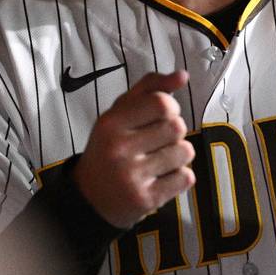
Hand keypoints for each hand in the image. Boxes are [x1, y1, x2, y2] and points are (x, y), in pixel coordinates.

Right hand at [74, 71, 194, 228]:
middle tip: (158, 142)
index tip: (162, 116)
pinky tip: (161, 178)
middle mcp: (119, 149)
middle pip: (177, 127)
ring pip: (185, 152)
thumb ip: (150, 89)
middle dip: (175, 132)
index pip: (162, 103)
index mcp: (111, 123)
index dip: (171, 107)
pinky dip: (180, 177)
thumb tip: (182, 75)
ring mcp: (132, 176)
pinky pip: (186, 177)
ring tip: (159, 160)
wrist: (90, 198)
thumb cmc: (110, 148)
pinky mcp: (145, 199)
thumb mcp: (119, 113)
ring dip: (179, 155)